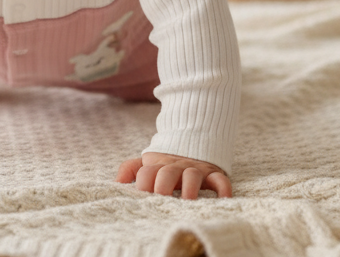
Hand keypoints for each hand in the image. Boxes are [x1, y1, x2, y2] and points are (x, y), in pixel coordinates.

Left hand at [116, 152, 231, 198]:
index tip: (142, 196)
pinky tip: (223, 199)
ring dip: (189, 187)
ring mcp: (195, 169)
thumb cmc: (167, 161)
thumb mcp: (148, 162)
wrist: (194, 140)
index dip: (143, 183)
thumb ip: (131, 168)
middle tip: (161, 198)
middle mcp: (176, 167)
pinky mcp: (213, 173)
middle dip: (163, 186)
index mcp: (158, 165)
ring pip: (192, 176)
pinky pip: (220, 179)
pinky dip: (223, 188)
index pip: (147, 172)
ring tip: (187, 200)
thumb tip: (116, 182)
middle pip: (167, 174)